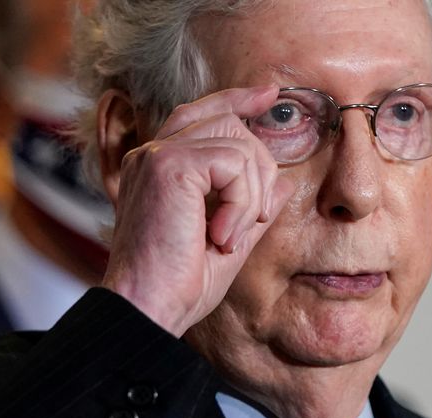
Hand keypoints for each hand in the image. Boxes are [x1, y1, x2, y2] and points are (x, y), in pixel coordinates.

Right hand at [102, 85, 295, 336]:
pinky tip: (221, 236)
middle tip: (249, 220)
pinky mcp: (169, 165)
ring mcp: (158, 155)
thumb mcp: (227, 241)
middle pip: (227, 122)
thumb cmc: (177, 286)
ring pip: (238, 143)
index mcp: (156, 168)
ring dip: (250, 195)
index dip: (236, 99)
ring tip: (229, 237)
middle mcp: (151, 154)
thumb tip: (283, 182)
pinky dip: (241, 202)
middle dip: (258, 169)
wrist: (147, 309)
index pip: (200, 115)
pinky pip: (234, 163)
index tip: (268, 95)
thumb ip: (251, 208)